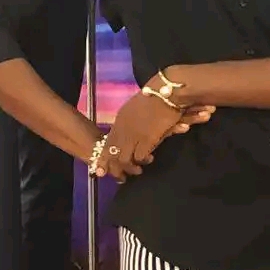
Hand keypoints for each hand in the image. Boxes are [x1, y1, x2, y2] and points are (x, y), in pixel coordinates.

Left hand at [97, 99, 214, 182]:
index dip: (105, 158)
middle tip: (120, 178)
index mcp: (119, 120)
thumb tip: (126, 132)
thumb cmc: (155, 97)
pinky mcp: (146, 139)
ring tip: (138, 171)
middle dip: (114, 169)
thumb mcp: (135, 108)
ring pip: (124, 159)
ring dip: (130, 167)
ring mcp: (133, 134)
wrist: (167, 91)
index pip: (107, 143)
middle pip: (112, 154)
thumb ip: (130, 121)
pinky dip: (143, 161)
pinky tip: (149, 159)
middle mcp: (123, 128)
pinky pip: (140, 157)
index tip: (102, 171)